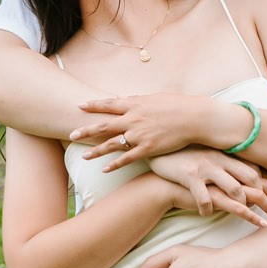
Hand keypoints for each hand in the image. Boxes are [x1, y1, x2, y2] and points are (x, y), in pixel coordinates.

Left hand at [72, 93, 249, 170]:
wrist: (195, 118)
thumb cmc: (179, 105)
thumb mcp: (156, 98)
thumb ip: (139, 100)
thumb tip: (127, 98)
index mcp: (136, 104)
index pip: (109, 104)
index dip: (93, 105)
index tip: (79, 106)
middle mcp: (134, 119)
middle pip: (104, 125)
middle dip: (86, 130)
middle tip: (71, 135)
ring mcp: (140, 135)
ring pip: (112, 144)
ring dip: (96, 151)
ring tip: (84, 156)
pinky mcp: (148, 148)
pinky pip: (127, 158)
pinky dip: (115, 164)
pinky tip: (104, 169)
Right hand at [148, 147, 266, 222]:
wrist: (156, 166)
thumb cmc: (181, 165)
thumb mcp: (205, 161)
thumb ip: (222, 169)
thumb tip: (238, 181)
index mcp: (224, 156)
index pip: (254, 168)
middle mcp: (219, 161)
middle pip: (252, 180)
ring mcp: (206, 170)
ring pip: (238, 190)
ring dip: (254, 209)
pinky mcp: (192, 180)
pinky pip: (210, 200)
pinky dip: (226, 211)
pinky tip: (239, 221)